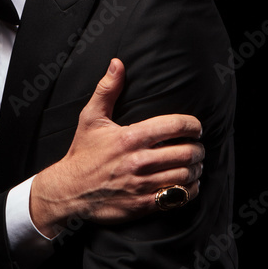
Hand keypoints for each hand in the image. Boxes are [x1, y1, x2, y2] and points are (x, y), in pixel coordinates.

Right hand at [30, 58, 202, 236]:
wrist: (69, 192)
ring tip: (195, 164)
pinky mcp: (143, 205)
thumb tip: (117, 63)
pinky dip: (190, 190)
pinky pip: (178, 197)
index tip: (196, 128)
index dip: (193, 125)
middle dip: (198, 148)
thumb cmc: (83, 153)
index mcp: (130, 137)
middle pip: (187, 152)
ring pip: (185, 175)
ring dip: (196, 168)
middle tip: (197, 147)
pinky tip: (187, 183)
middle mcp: (138, 161)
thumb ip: (107, 90)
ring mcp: (142, 185)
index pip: (176, 126)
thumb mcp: (91, 118)